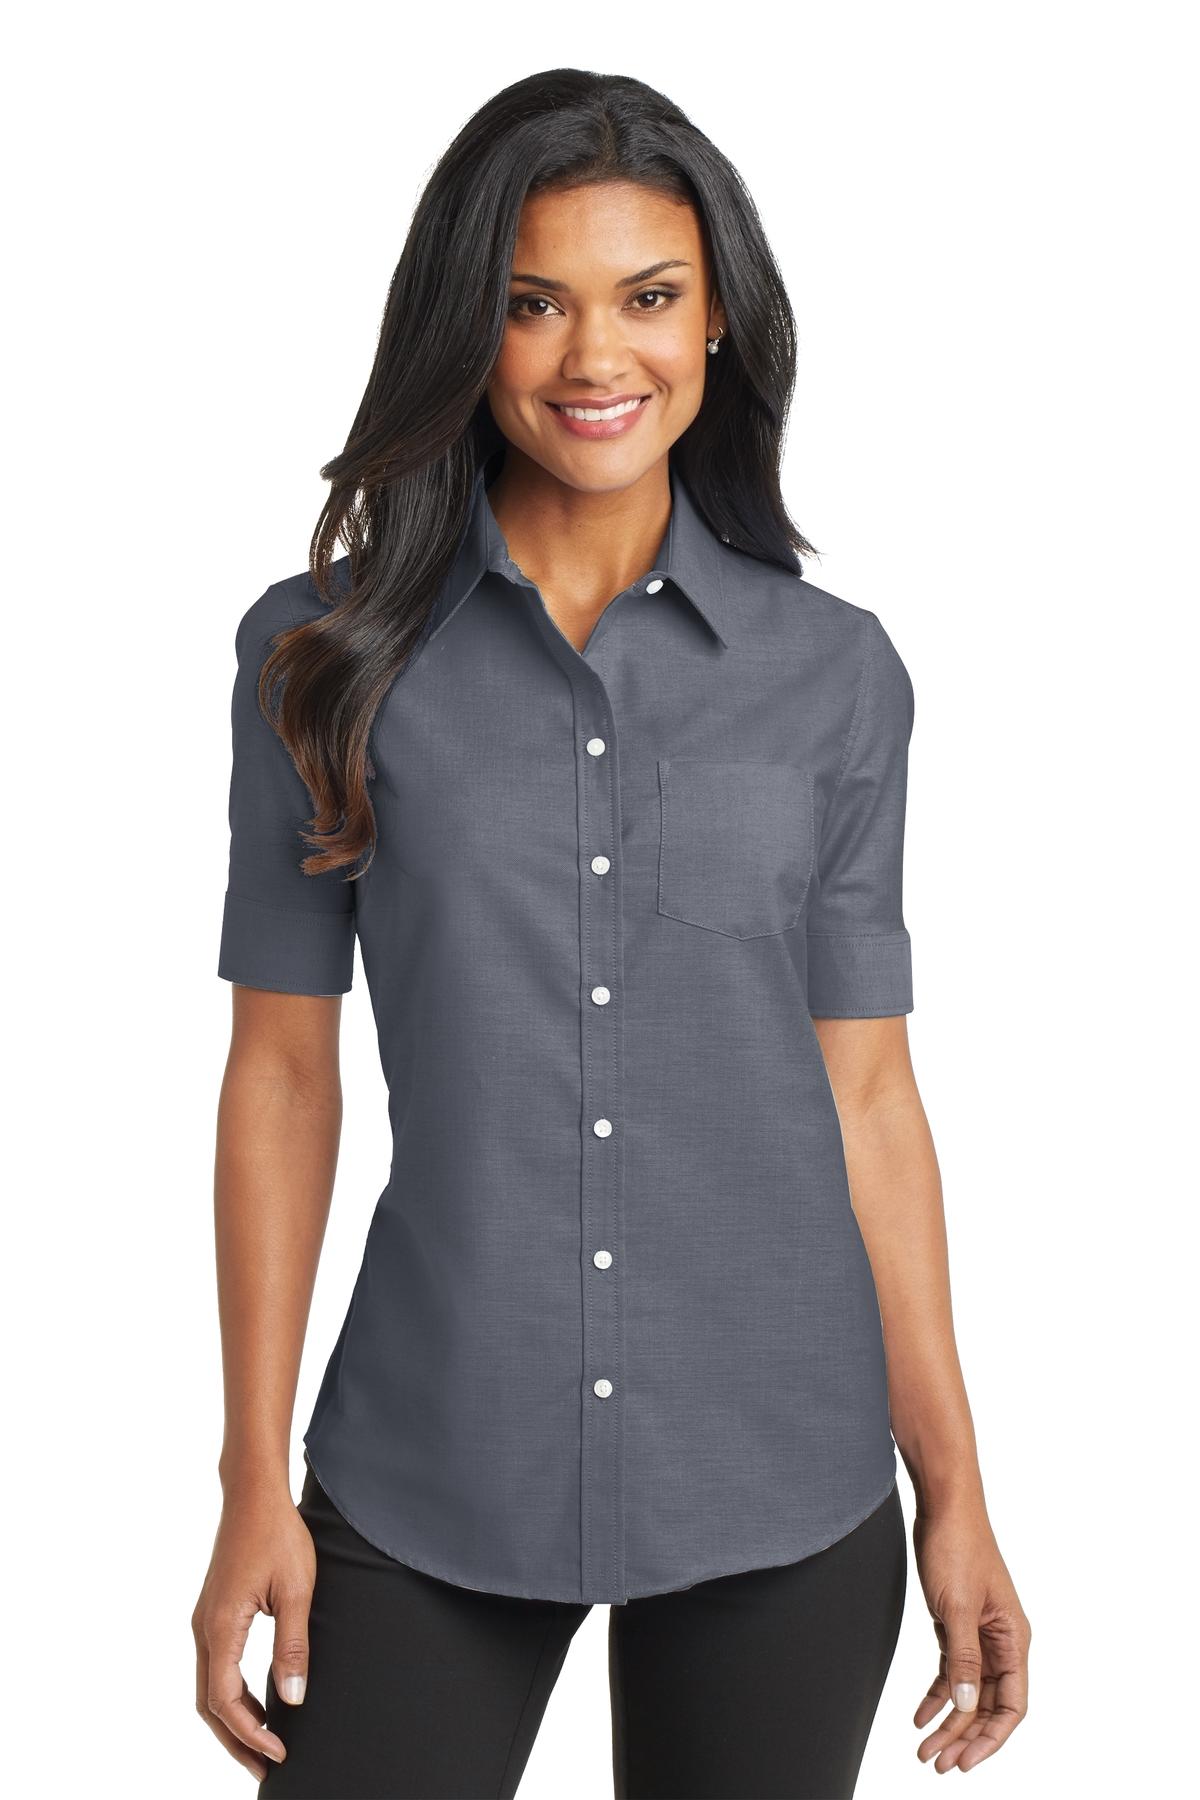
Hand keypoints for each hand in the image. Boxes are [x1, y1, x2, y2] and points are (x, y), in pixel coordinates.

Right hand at [192, 1479, 316, 1779]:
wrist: (254, 1494)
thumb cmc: (278, 1534)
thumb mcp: (295, 1589)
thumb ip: (293, 1645)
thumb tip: (292, 1699)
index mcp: (221, 1625)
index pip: (224, 1700)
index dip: (249, 1734)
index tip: (278, 1754)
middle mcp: (205, 1628)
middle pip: (209, 1703)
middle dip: (236, 1740)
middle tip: (267, 1768)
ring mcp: (205, 1621)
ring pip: (209, 1688)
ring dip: (233, 1720)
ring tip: (263, 1745)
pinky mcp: (214, 1613)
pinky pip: (215, 1667)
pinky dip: (231, 1695)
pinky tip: (257, 1704)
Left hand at [911, 1504, 1030, 1772]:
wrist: (943, 1505)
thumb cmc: (957, 1546)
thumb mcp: (957, 1606)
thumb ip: (963, 1658)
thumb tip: (965, 1706)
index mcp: (1013, 1638)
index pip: (1012, 1705)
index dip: (991, 1738)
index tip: (965, 1761)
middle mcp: (1001, 1640)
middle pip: (987, 1704)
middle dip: (964, 1736)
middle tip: (937, 1763)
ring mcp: (979, 1633)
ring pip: (967, 1690)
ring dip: (949, 1721)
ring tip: (926, 1749)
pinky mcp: (957, 1623)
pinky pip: (951, 1670)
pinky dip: (937, 1694)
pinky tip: (919, 1715)